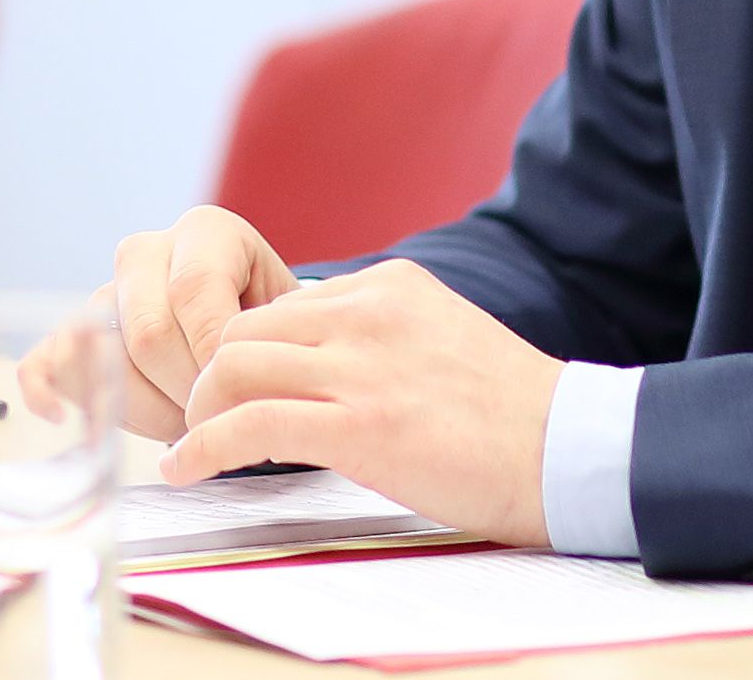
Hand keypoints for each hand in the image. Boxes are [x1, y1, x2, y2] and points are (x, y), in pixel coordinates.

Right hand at [21, 205, 297, 439]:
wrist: (253, 323)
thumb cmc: (274, 324)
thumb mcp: (285, 317)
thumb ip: (266, 338)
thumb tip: (242, 383)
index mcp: (206, 231)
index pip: (195, 291)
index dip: (213, 355)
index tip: (238, 397)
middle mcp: (147, 251)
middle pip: (148, 332)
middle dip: (184, 390)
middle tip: (216, 417)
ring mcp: (105, 290)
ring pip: (104, 356)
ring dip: (146, 409)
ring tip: (186, 421)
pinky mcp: (74, 332)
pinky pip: (44, 357)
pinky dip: (44, 388)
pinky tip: (63, 417)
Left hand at [162, 258, 562, 548]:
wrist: (566, 450)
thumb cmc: (511, 412)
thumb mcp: (442, 334)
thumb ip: (382, 334)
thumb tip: (320, 358)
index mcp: (391, 285)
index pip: (284, 304)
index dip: (251, 351)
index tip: (239, 389)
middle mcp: (368, 312)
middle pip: (243, 328)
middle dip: (212, 376)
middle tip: (206, 418)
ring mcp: (361, 368)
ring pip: (233, 366)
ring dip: (200, 409)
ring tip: (195, 443)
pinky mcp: (356, 427)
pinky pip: (247, 425)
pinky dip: (202, 447)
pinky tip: (186, 468)